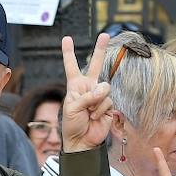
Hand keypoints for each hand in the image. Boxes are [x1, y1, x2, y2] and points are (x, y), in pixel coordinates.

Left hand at [60, 34, 114, 151]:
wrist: (82, 141)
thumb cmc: (72, 125)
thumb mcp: (72, 108)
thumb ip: (87, 96)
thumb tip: (103, 90)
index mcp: (75, 86)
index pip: (71, 66)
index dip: (68, 53)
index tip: (66, 39)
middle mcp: (88, 88)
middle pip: (95, 65)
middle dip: (100, 49)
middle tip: (104, 34)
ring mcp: (99, 96)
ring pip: (104, 88)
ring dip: (96, 101)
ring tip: (89, 112)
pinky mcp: (109, 106)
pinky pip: (108, 101)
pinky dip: (101, 110)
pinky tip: (95, 117)